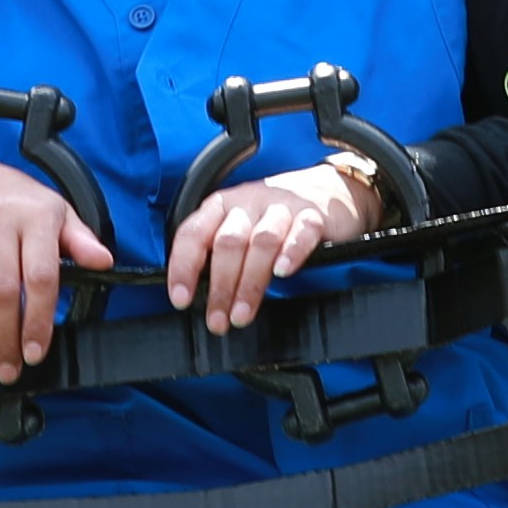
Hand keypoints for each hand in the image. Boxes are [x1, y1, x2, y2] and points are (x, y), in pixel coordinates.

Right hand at [0, 150, 114, 379]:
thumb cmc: (19, 205)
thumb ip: (81, 243)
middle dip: (5, 338)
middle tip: (9, 369)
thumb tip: (104, 262)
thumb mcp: (59, 216)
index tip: (34, 353)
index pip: (40, 277)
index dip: (37, 320)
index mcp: (36, 217)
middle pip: (1, 291)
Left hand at [167, 155, 371, 332]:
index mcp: (221, 206)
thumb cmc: (272, 216)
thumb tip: (197, 296)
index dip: (184, 267)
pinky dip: (291, 252)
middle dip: (220, 287)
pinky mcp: (313, 215)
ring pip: (262, 241)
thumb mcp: (238, 226)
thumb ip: (217, 253)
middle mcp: (248, 203)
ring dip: (250, 283)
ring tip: (243, 314)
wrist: (325, 188)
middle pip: (228, 243)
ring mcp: (281, 207)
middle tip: (218, 320)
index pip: (193, 233)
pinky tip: (282, 272)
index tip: (181, 299)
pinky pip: (301, 232)